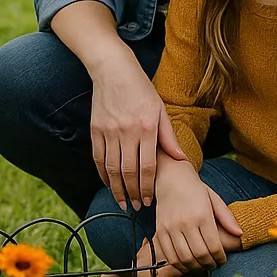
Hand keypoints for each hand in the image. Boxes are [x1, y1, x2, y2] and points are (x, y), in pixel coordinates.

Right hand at [89, 55, 172, 210]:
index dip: (147, 187)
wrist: (113, 69)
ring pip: (111, 169)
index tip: (148, 200)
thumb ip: (168, 136)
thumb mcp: (160, 109)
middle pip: (129, 172)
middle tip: (136, 206)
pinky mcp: (96, 129)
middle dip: (132, 193)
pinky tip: (108, 183)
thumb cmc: (140, 89)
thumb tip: (181, 159)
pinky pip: (98, 158)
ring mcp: (109, 131)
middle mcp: (127, 132)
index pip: (147, 167)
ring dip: (117, 189)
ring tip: (122, 202)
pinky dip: (102, 174)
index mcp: (146, 128)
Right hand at [152, 161, 241, 272]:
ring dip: (194, 267)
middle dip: (209, 264)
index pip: (214, 246)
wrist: (170, 178)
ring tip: (201, 265)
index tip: (222, 259)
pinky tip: (186, 263)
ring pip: (184, 258)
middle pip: (200, 255)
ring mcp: (171, 228)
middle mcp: (185, 222)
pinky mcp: (160, 231)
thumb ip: (227, 217)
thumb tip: (240, 234)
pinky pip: (169, 255)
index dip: (220, 258)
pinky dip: (178, 264)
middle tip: (213, 264)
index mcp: (202, 214)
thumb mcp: (213, 198)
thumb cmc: (194, 189)